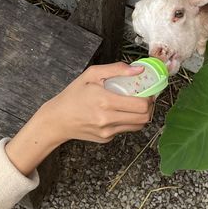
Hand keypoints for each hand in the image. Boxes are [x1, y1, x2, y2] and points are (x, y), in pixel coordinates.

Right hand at [5, 63, 154, 174]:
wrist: (57, 119)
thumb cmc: (74, 94)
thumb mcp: (92, 74)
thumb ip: (117, 69)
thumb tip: (139, 69)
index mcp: (105, 101)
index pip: (141, 105)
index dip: (150, 98)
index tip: (149, 91)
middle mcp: (107, 119)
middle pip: (144, 118)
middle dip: (149, 107)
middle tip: (146, 98)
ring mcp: (107, 132)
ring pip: (138, 126)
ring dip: (141, 115)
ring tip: (135, 105)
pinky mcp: (106, 139)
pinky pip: (125, 129)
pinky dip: (128, 121)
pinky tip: (120, 112)